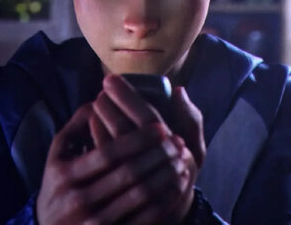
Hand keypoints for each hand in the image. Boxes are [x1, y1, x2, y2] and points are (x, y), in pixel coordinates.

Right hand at [36, 100, 184, 223]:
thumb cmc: (59, 185)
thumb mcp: (58, 154)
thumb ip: (75, 126)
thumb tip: (97, 100)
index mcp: (65, 175)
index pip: (109, 153)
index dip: (138, 140)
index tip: (161, 127)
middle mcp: (77, 201)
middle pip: (128, 174)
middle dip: (158, 155)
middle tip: (179, 142)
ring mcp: (92, 224)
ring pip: (140, 196)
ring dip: (166, 176)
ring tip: (182, 160)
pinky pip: (144, 220)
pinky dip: (165, 201)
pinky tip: (177, 186)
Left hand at [92, 75, 202, 222]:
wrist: (169, 212)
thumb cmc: (181, 171)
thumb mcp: (196, 148)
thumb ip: (191, 118)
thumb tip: (179, 90)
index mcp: (173, 147)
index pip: (147, 118)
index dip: (127, 97)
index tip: (112, 79)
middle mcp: (151, 162)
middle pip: (122, 129)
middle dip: (108, 105)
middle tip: (103, 90)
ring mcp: (130, 178)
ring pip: (107, 143)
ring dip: (99, 118)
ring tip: (98, 102)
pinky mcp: (114, 188)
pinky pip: (98, 159)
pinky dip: (94, 136)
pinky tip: (94, 122)